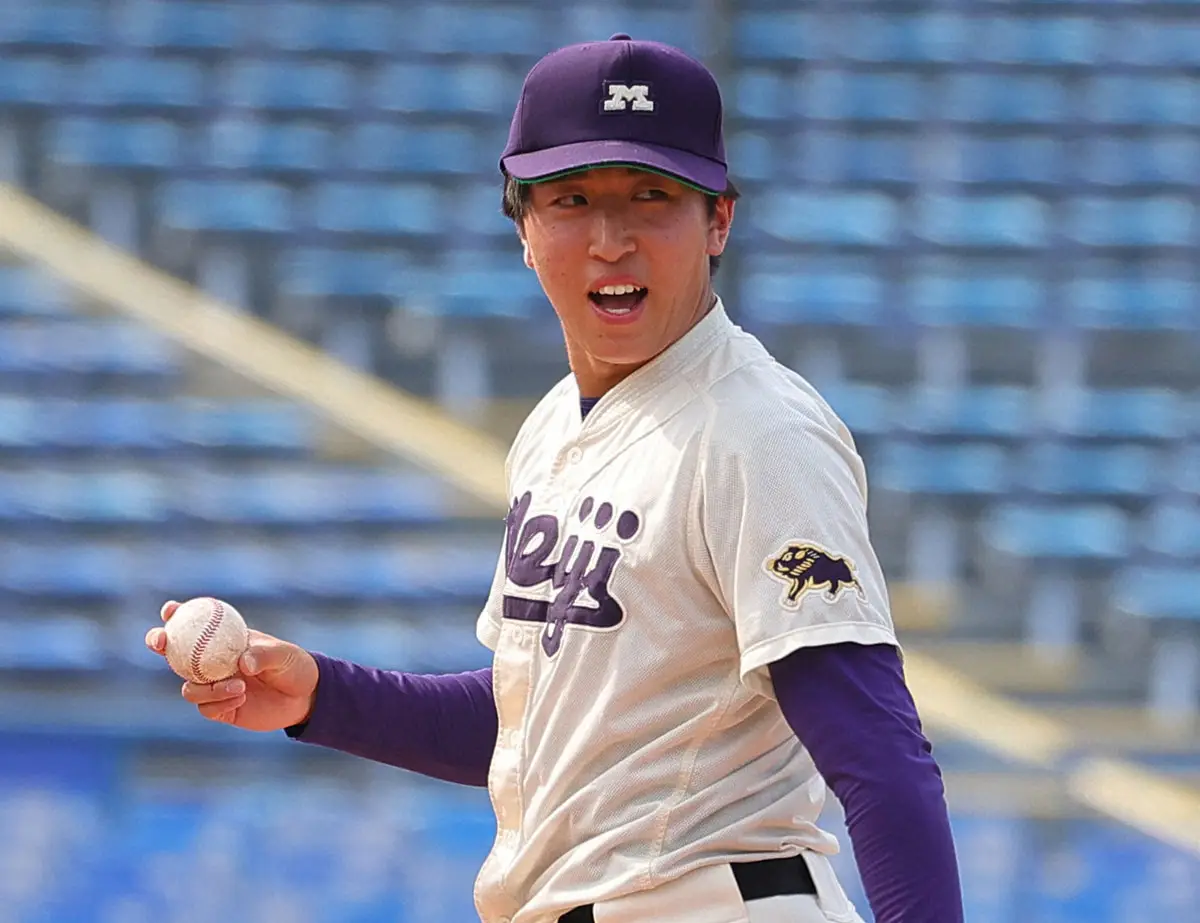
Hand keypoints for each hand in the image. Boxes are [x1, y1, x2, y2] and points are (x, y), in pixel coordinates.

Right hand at [145, 601, 319, 731]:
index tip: (170, 610)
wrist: (305, 697)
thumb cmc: (294, 665)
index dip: (177, 615)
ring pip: (189, 686)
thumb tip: (242, 663)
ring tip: (239, 686)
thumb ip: (263, 655)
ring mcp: (214, 685)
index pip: (196, 624)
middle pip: (175, 653)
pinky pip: (205, 707)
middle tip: (160, 642)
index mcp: (226, 640)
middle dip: (160, 643)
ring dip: (207, 687)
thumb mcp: (283, 655)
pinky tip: (241, 699)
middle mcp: (213, 662)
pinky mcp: (219, 708)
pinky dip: (218, 703)